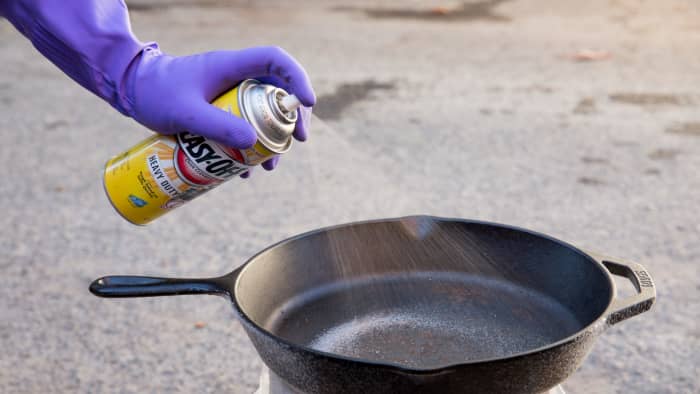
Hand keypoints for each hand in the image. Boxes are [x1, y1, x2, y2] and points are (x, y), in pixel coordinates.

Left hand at [125, 45, 314, 171]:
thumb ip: (217, 127)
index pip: (276, 61)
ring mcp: (230, 94)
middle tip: (296, 141)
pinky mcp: (221, 110)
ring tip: (269, 165)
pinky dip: (250, 146)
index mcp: (232, 66)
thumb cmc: (155, 93)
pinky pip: (246, 125)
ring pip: (264, 112)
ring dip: (272, 138)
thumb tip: (253, 143)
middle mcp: (237, 77)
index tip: (307, 103)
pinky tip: (244, 170)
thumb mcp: (185, 113)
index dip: (297, 79)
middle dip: (291, 118)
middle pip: (278, 91)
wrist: (131, 89)